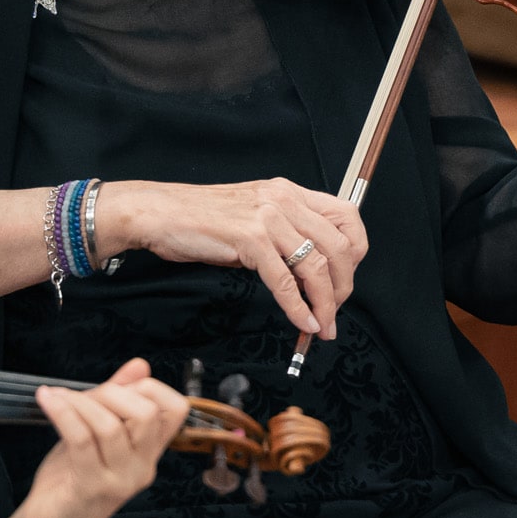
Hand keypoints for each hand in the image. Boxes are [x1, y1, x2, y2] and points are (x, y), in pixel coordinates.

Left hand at [7, 358, 193, 517]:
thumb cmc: (70, 481)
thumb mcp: (96, 435)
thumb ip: (117, 401)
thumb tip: (140, 365)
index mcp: (149, 454)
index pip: (176, 410)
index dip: (148, 387)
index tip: (114, 387)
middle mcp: (142, 468)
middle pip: (147, 413)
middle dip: (110, 392)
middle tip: (79, 396)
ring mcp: (120, 481)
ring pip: (111, 425)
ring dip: (79, 402)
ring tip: (55, 398)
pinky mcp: (91, 488)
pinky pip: (81, 439)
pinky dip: (62, 412)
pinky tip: (47, 401)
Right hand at [98, 178, 366, 339]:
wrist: (161, 213)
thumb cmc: (202, 219)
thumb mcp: (254, 214)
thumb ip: (285, 232)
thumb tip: (311, 271)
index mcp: (289, 192)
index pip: (346, 216)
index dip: (356, 251)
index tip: (347, 277)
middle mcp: (284, 200)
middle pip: (339, 246)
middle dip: (344, 286)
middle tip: (335, 310)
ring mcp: (267, 219)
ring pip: (316, 266)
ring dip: (325, 304)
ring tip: (323, 325)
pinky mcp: (249, 240)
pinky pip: (285, 282)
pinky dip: (298, 308)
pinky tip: (303, 322)